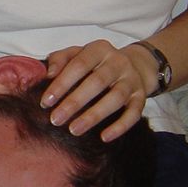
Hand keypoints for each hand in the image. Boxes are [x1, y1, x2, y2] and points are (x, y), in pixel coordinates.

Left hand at [41, 40, 157, 141]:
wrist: (135, 65)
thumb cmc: (95, 63)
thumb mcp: (78, 54)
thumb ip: (60, 59)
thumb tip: (48, 74)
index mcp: (99, 49)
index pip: (79, 65)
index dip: (62, 83)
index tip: (46, 102)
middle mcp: (118, 62)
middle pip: (97, 82)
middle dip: (74, 102)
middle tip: (56, 120)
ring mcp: (132, 80)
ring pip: (115, 98)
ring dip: (94, 116)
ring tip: (74, 130)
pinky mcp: (141, 97)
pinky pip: (133, 113)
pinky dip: (120, 126)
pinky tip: (104, 137)